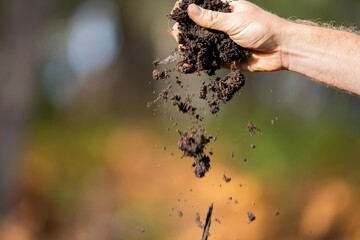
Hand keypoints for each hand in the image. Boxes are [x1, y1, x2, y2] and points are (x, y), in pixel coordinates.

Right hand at [171, 0, 290, 71]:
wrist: (282, 50)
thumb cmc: (262, 28)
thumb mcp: (235, 21)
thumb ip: (212, 19)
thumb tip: (189, 9)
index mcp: (226, 10)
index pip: (202, 6)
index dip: (188, 8)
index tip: (176, 13)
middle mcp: (223, 25)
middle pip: (198, 27)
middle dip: (186, 30)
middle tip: (176, 35)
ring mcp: (224, 42)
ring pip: (202, 44)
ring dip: (191, 47)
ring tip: (180, 49)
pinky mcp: (226, 58)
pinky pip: (210, 60)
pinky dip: (199, 63)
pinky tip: (187, 65)